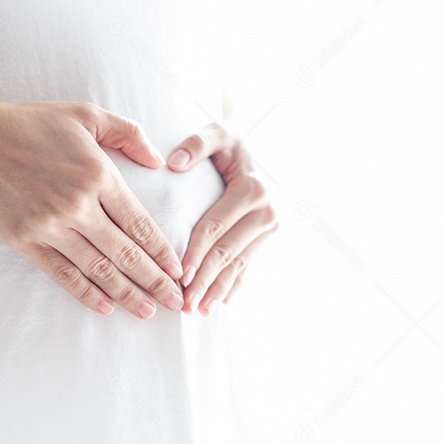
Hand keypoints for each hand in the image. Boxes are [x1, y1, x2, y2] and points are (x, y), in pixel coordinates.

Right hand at [0, 97, 185, 318]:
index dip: (162, 250)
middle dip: (155, 280)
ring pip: (98, 269)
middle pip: (125, 252)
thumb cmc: (33, 124)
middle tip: (177, 302)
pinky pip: (62, 274)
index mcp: (98, 175)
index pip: (139, 223)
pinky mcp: (26, 242)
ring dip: (126, 294)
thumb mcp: (86, 114)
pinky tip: (105, 308)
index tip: (179, 269)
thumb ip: (128, 133)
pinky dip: (85, 293)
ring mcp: (50, 227)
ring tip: (148, 311)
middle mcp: (77, 205)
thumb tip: (158, 162)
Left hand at [166, 122, 278, 314]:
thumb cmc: (229, 141)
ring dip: (217, 289)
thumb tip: (174, 163)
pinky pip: (248, 265)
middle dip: (205, 280)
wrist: (257, 147)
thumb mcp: (217, 132)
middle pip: (227, 252)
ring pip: (238, 264)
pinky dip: (234, 285)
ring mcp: (270, 228)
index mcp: (253, 189)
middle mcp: (267, 211)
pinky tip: (219, 303)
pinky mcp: (267, 237)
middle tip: (184, 304)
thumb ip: (196, 143)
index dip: (197, 252)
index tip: (179, 274)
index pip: (215, 228)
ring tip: (197, 310)